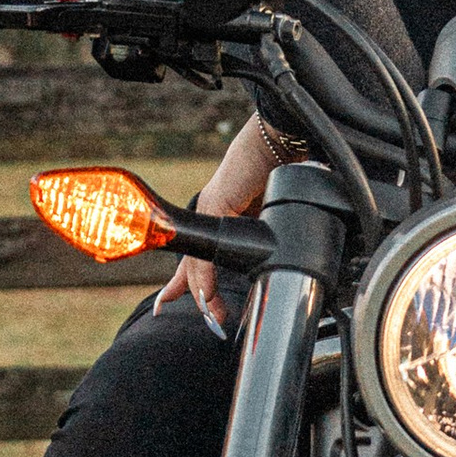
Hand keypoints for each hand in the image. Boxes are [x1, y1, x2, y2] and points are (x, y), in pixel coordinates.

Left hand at [154, 111, 294, 336]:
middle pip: (192, 262)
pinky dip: (206, 276)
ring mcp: (211, 209)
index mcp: (224, 216)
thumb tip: (278, 256)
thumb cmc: (281, 168)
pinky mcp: (216, 205)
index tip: (175, 300)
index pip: (202, 254)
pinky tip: (206, 295)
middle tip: (174, 312)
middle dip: (188, 292)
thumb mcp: (274, 212)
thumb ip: (269, 232)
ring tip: (211, 315)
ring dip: (203, 293)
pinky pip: (208, 251)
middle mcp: (212, 213)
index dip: (191, 279)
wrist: (280, 141)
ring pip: (198, 261)